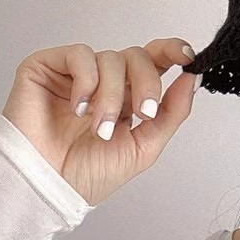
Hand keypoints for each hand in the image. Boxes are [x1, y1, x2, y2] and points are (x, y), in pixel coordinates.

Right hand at [0, 39, 199, 206]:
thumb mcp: (143, 147)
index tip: (187, 55)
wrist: (46, 188)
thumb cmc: (86, 176)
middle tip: (143, 114)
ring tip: (99, 126)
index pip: (153, 61)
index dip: (172, 50)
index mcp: (127, 97)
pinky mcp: (47, 67)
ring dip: (112, 95)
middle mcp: (103, 81)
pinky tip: (78, 108)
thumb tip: (193, 78)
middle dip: (147, 84)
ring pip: (111, 58)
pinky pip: (80, 55)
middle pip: (138, 56)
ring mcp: (75, 73)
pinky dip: (87, 81)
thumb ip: (172, 112)